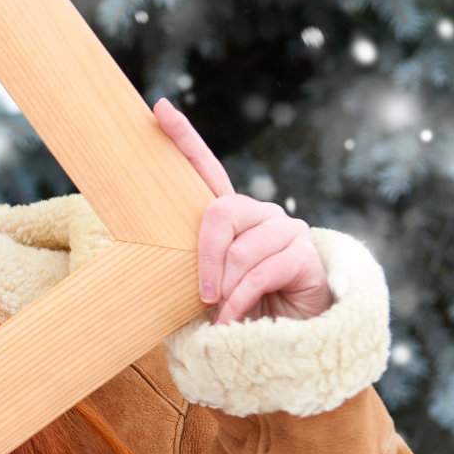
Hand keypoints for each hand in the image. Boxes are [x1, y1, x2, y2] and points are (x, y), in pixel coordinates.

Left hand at [153, 99, 332, 324]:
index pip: (206, 169)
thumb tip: (149, 254)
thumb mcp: (206, 286)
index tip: (159, 109)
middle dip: (205, 256)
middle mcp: (260, 214)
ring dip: (225, 288)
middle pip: (219, 212)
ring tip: (221, 313)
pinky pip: (260, 273)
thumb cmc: (238, 312)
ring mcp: (286, 230)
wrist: (285, 344)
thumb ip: (189, 265)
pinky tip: (234, 320)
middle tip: (203, 294)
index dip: (183, 139)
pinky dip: (240, 301)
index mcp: (231, 216)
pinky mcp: (304, 255)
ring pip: (241, 249)